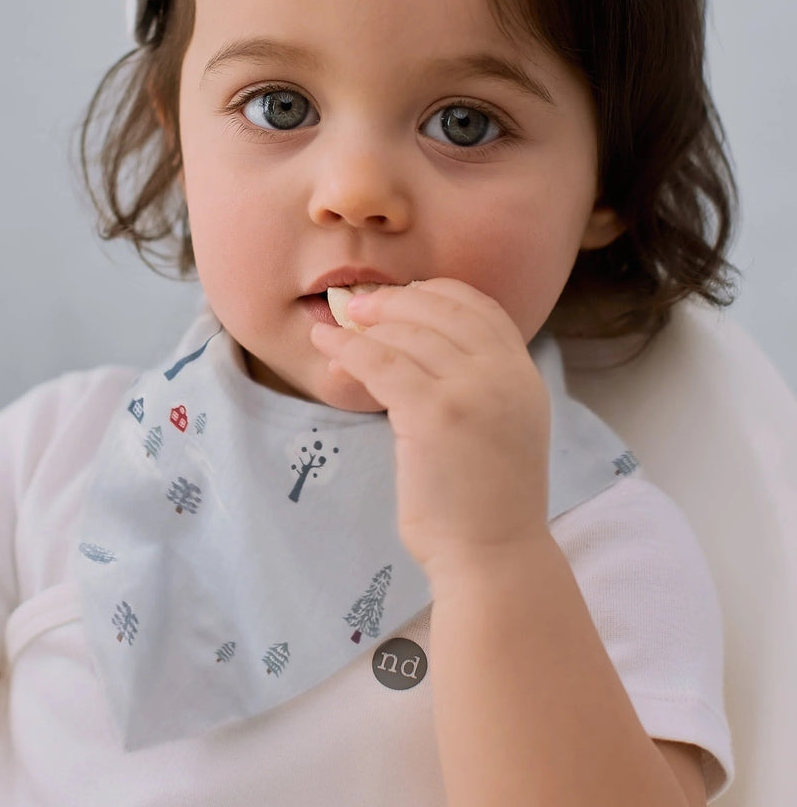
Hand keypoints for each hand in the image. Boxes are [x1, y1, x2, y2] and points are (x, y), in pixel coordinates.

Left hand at [310, 278, 551, 575]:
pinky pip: (380, 363)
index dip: (433, 293)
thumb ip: (475, 382)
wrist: (493, 557)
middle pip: (441, 310)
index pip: (480, 307)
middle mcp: (505, 375)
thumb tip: (411, 344)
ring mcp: (472, 392)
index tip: (399, 298)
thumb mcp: (498, 425)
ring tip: (335, 332)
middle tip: (355, 306)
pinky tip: (326, 346)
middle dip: (392, 301)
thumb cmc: (484, 501)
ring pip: (407, 335)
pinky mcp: (434, 414)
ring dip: (364, 327)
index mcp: (523, 375)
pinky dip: (347, 348)